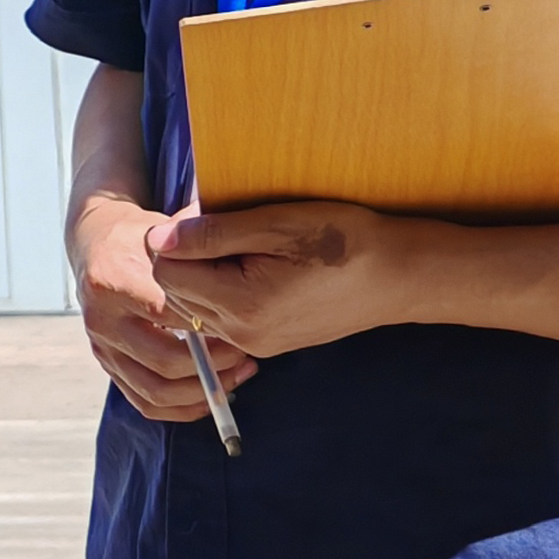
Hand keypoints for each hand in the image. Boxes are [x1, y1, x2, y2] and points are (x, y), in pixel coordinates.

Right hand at [74, 192, 255, 421]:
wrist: (96, 244)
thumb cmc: (142, 237)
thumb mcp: (166, 231)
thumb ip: (196, 251)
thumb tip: (240, 270)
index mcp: (113, 281)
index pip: (170, 316)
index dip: (212, 326)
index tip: (243, 324)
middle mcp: (101, 319)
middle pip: (165, 360)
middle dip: (214, 364)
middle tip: (245, 353)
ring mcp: (101, 346)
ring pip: (156, 390)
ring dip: (202, 391)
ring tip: (235, 375)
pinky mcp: (106, 363)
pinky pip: (146, 402)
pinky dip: (181, 408)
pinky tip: (210, 396)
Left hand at [150, 201, 419, 361]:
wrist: (400, 277)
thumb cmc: (345, 241)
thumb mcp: (276, 224)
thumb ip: (212, 234)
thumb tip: (158, 240)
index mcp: (240, 304)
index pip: (166, 273)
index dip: (173, 239)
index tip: (204, 215)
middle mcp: (241, 334)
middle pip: (176, 293)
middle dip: (187, 256)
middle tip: (223, 224)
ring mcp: (255, 344)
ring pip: (197, 307)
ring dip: (205, 273)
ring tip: (243, 244)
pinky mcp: (268, 343)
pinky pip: (223, 318)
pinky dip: (225, 290)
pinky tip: (256, 268)